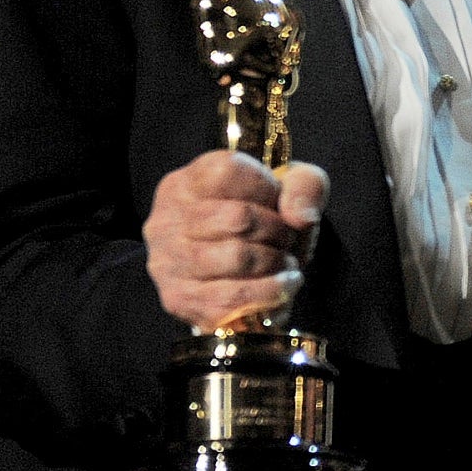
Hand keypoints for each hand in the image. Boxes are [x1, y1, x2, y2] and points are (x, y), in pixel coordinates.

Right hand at [144, 151, 327, 330]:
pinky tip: (282, 285)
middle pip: (238, 217)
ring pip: (237, 258)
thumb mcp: (293, 186)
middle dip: (277, 230)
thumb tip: (300, 217)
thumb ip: (305, 186)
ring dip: (275, 261)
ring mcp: (167, 261)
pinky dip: (270, 293)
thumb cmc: (267, 219)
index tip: (275, 202)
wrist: (249, 270)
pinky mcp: (178, 299)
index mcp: (186, 183)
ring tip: (284, 261)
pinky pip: (233, 298)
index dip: (266, 188)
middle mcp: (166, 219)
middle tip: (285, 238)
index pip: (227, 171)